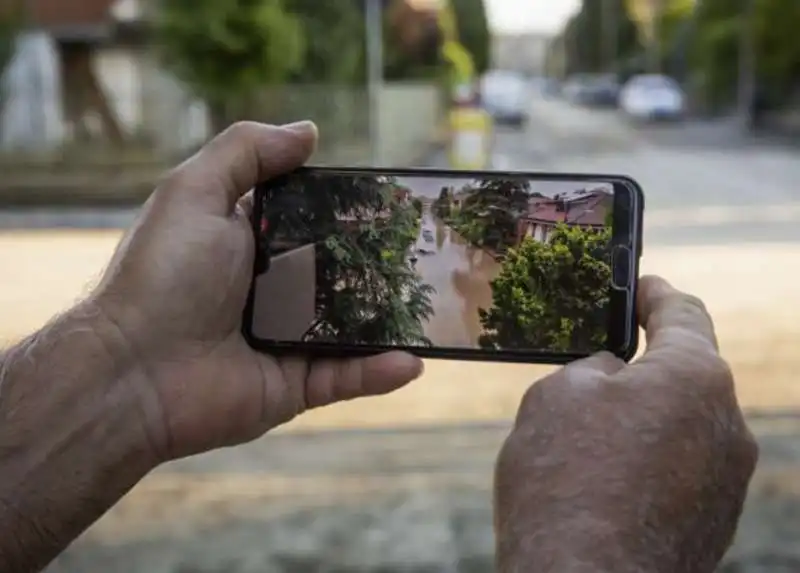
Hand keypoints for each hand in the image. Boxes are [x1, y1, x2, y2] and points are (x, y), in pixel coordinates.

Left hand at [91, 121, 423, 461]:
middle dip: (379, 264)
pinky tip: (414, 361)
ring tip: (436, 307)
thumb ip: (247, 152)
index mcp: (247, 243)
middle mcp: (269, 290)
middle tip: (428, 253)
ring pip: (350, 328)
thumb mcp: (194, 192)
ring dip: (391, 319)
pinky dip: (378, 372)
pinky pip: (343, 378)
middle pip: (337, 274)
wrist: (133, 372)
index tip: (391, 201)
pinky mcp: (292, 386)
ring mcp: (284, 340)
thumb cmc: (164, 275)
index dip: (346, 209)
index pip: (309, 220)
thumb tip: (309, 131)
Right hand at [493, 276, 757, 572]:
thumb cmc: (564, 482)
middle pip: (685, 373)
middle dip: (643, 366)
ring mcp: (727, 479)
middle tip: (596, 366)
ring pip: (680, 424)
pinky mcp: (715, 521)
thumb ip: (594, 370)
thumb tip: (616, 379)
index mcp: (695, 376)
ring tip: (586, 438)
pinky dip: (647, 460)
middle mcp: (728, 424)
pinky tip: (604, 479)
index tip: (642, 286)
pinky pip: (680, 467)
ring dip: (641, 419)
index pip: (683, 313)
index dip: (656, 294)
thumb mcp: (558, 395)